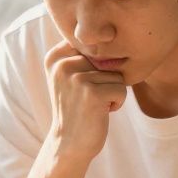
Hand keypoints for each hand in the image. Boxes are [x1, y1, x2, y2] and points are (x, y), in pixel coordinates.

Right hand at [44, 40, 127, 162]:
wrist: (69, 144)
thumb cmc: (77, 108)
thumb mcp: (71, 75)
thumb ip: (83, 53)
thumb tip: (110, 32)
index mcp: (55, 56)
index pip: (94, 46)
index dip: (97, 67)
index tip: (82, 86)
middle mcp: (62, 64)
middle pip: (107, 59)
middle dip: (105, 80)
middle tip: (88, 98)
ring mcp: (76, 78)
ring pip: (116, 75)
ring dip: (112, 93)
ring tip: (93, 105)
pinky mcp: (91, 93)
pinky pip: (121, 89)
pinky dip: (117, 103)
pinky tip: (100, 112)